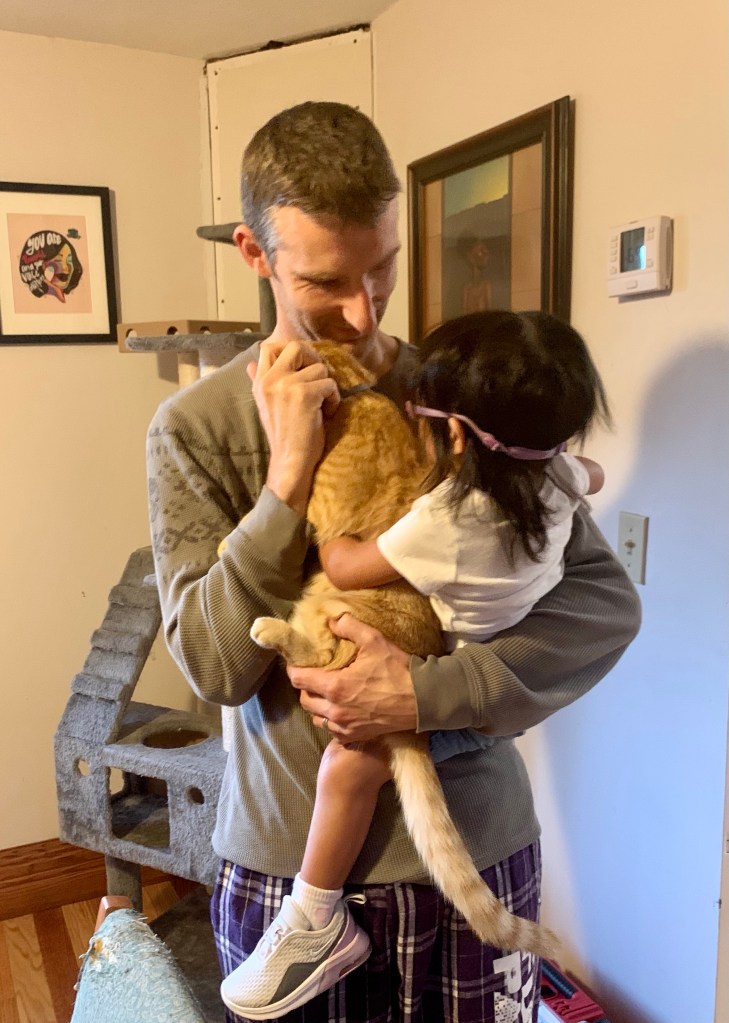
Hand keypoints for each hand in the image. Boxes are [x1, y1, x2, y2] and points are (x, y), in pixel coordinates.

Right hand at [248, 339, 339, 514]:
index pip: (268, 347)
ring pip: (319, 367)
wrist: (289, 461)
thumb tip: (250, 364)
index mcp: (260, 382)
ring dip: (327, 385)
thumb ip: (259, 382)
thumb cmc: (283, 435)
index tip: (303, 367)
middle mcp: (270, 380)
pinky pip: (329, 383)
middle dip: (313, 360)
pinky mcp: (304, 395)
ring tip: (323, 405)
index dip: (291, 351)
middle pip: (296, 347)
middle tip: (319, 379)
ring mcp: (286, 385)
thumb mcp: (266, 405)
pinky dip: (334, 398)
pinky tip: (327, 413)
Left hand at [288, 613, 416, 742]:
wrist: (421, 701)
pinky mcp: (355, 736)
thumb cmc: (397, 670)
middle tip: (315, 675)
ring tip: (326, 693)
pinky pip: (331, 730)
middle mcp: (335, 711)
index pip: (299, 679)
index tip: (298, 662)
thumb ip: (349, 626)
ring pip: (316, 717)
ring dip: (317, 705)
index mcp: (335, 686)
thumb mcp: (374, 640)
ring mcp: (344, 726)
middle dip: (305, 686)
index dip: (295, 668)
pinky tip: (341, 710)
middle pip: (304, 700)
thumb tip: (332, 621)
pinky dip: (331, 720)